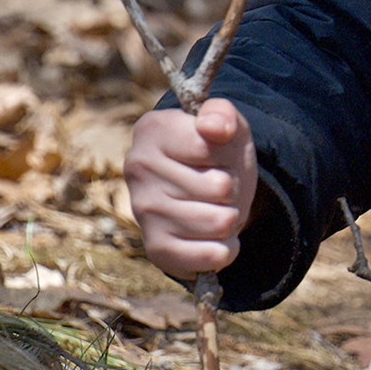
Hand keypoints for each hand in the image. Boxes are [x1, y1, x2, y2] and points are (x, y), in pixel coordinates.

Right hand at [124, 99, 256, 276]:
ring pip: (220, 222)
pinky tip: (215, 236)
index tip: (217, 151)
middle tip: (219, 183)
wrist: (208, 191)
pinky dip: (226, 248)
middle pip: (220, 187)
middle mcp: (138, 169)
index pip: (208, 146)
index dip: (228, 151)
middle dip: (232, 187)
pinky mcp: (156, 248)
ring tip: (216, 206)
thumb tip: (215, 127)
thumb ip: (223, 114)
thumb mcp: (229, 125)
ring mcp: (143, 211)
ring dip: (232, 216)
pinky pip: (210, 256)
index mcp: (152, 130)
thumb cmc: (217, 153)